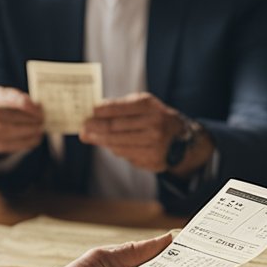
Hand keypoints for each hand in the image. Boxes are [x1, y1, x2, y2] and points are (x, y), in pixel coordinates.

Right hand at [0, 86, 44, 154]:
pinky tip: (37, 138)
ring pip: (5, 131)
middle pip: (3, 116)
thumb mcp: (16, 97)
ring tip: (40, 128)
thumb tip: (38, 107)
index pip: (5, 99)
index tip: (38, 107)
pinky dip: (25, 142)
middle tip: (42, 119)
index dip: (22, 104)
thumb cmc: (11, 105)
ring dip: (27, 131)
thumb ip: (25, 100)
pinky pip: (9, 145)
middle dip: (25, 118)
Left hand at [81, 93, 208, 173]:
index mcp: (151, 108)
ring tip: (88, 136)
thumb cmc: (158, 118)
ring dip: (100, 140)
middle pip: (115, 127)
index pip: (120, 109)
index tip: (88, 111)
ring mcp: (153, 145)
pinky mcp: (151, 161)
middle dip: (95, 127)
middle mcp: (154, 126)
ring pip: (117, 144)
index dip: (102, 111)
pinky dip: (114, 149)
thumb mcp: (146, 106)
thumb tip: (94, 112)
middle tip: (82, 127)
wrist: (183, 140)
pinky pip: (125, 155)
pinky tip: (109, 144)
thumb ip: (123, 106)